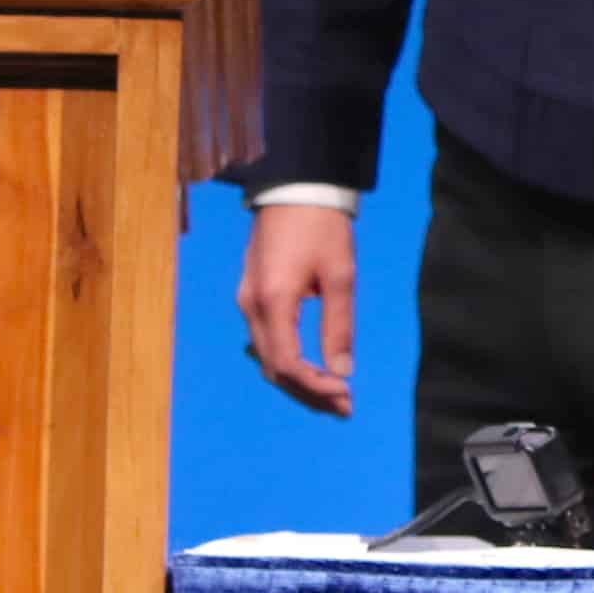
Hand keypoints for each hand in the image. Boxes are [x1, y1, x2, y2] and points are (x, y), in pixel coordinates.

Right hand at [238, 202, 358, 415]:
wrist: (295, 186)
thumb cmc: (322, 227)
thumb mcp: (340, 274)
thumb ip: (339, 324)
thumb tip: (343, 370)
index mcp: (274, 302)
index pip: (288, 364)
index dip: (316, 386)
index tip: (347, 394)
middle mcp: (252, 307)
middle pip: (273, 367)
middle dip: (309, 391)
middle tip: (344, 406)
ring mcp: (246, 301)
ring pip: (267, 356)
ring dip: (298, 379)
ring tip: (333, 393)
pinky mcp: (251, 294)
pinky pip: (265, 340)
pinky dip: (287, 360)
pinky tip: (311, 367)